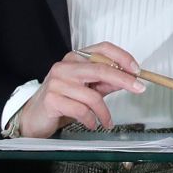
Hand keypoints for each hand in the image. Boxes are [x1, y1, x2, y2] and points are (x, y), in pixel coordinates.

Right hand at [16, 41, 144, 136]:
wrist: (33, 117)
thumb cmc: (61, 101)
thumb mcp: (86, 89)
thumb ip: (105, 83)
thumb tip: (129, 79)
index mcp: (75, 58)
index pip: (103, 49)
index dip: (123, 57)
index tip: (137, 70)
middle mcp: (65, 66)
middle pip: (101, 68)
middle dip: (124, 80)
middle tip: (139, 89)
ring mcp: (57, 82)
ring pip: (93, 95)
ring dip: (105, 112)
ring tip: (107, 121)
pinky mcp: (52, 99)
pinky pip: (81, 110)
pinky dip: (91, 120)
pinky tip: (92, 124)